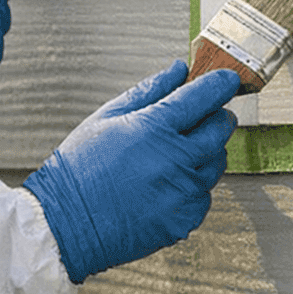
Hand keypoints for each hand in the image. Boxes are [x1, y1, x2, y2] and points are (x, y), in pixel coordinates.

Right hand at [22, 61, 239, 283]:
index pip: (204, 96)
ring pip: (216, 163)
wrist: (65, 223)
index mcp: (154, 128)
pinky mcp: (183, 221)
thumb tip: (179, 70)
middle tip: (202, 116)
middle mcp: (174, 161)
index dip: (221, 83)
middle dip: (217, 117)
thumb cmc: (80, 168)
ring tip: (174, 155)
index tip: (227, 80)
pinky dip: (193, 187)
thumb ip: (148, 90)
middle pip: (220, 129)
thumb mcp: (107, 117)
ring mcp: (181, 194)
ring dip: (205, 153)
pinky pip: (204, 196)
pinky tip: (166, 185)